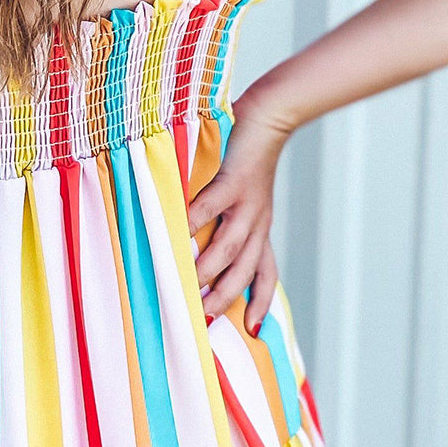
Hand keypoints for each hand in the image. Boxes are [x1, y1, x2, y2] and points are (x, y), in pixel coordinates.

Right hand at [187, 89, 290, 332]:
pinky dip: (194, 220)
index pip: (265, 274)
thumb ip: (224, 222)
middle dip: (226, 296)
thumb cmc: (246, 156)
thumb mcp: (243, 198)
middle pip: (246, 270)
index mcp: (260, 229)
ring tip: (187, 285)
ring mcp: (248, 203)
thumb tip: (192, 244)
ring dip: (210, 269)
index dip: (260, 302)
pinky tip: (177, 231)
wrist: (270, 116)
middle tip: (205, 317)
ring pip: (230, 247)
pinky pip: (211, 206)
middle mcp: (257, 222)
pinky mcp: (235, 181)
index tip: (253, 331)